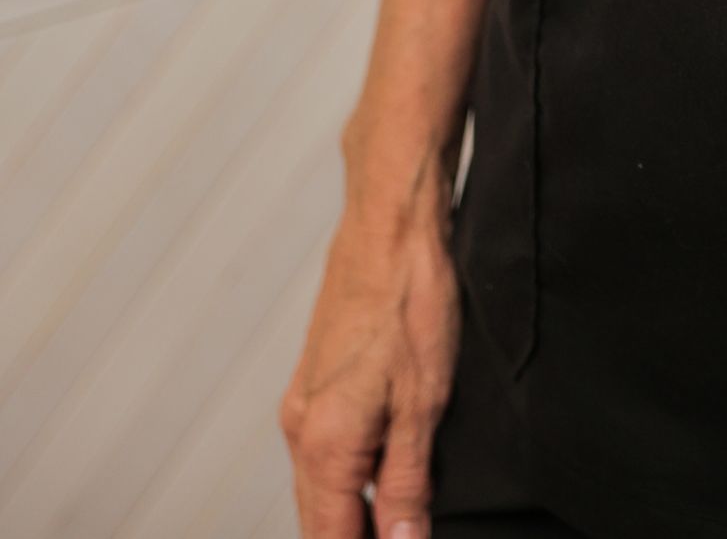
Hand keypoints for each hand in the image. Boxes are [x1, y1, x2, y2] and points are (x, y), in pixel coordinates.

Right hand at [280, 210, 459, 537]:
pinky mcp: (316, 380)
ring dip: (355, 512)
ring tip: (403, 514)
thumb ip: (409, 485)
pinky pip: (326, 451)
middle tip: (408, 533)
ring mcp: (303, 402)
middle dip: (357, 537)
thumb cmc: (410, 298)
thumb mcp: (423, 404)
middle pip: (320, 521)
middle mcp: (300, 430)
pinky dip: (352, 475)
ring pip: (322, 486)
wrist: (391, 223)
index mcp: (323, 446)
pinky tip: (390, 469)